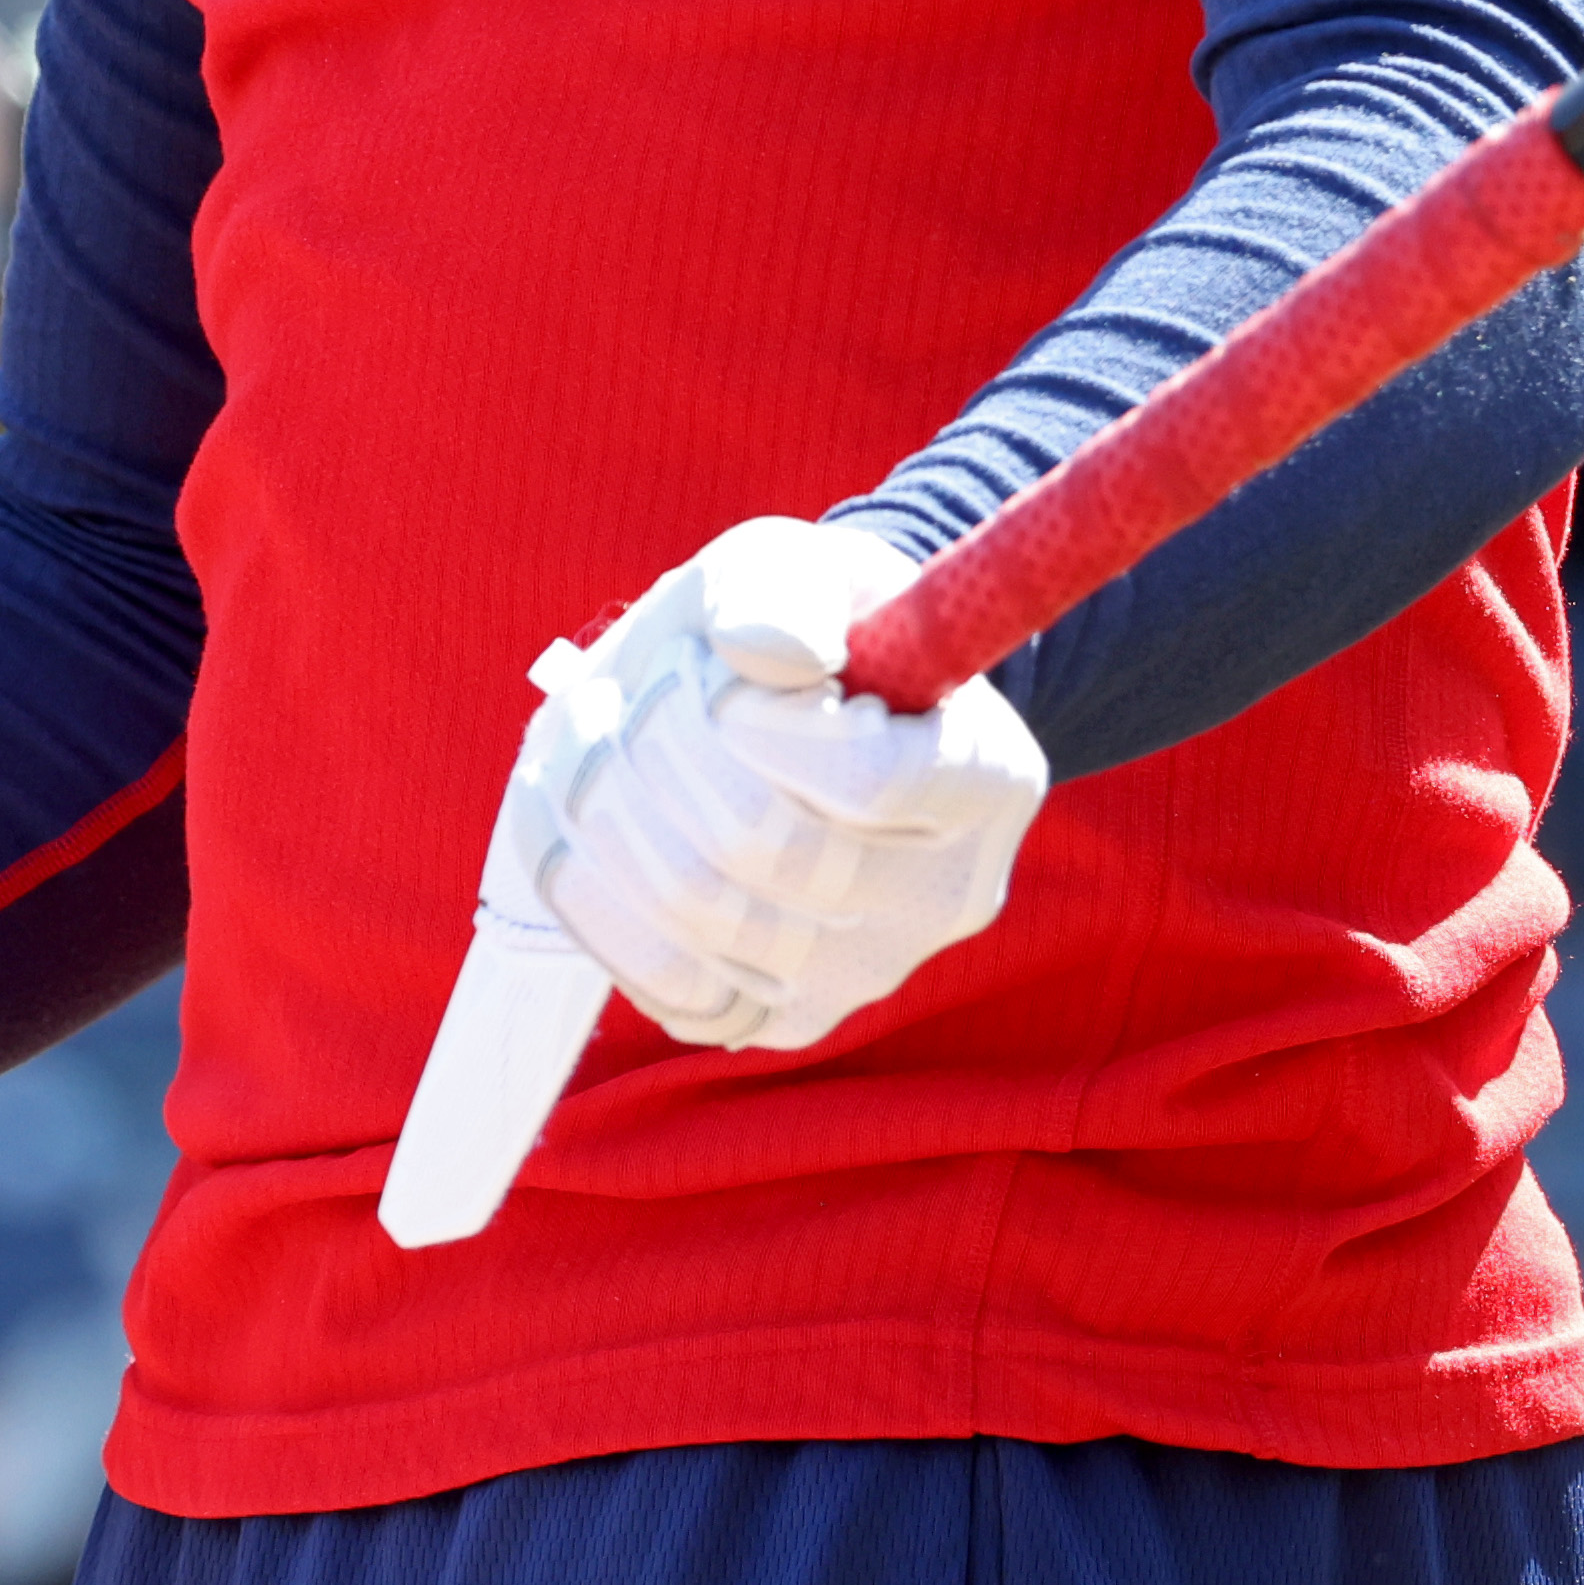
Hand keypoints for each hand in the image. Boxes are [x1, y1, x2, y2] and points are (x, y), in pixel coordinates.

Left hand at [498, 513, 1046, 1054]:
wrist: (784, 710)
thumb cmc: (802, 627)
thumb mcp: (799, 566)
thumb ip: (782, 590)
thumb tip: (767, 651)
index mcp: (988, 773)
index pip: (872, 778)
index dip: (763, 719)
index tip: (719, 668)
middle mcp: (944, 896)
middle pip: (761, 847)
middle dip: (661, 743)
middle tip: (646, 684)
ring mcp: (863, 973)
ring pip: (694, 916)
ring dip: (607, 805)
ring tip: (602, 733)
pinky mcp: (776, 1018)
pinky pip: (661, 980)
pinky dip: (599, 890)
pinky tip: (595, 819)